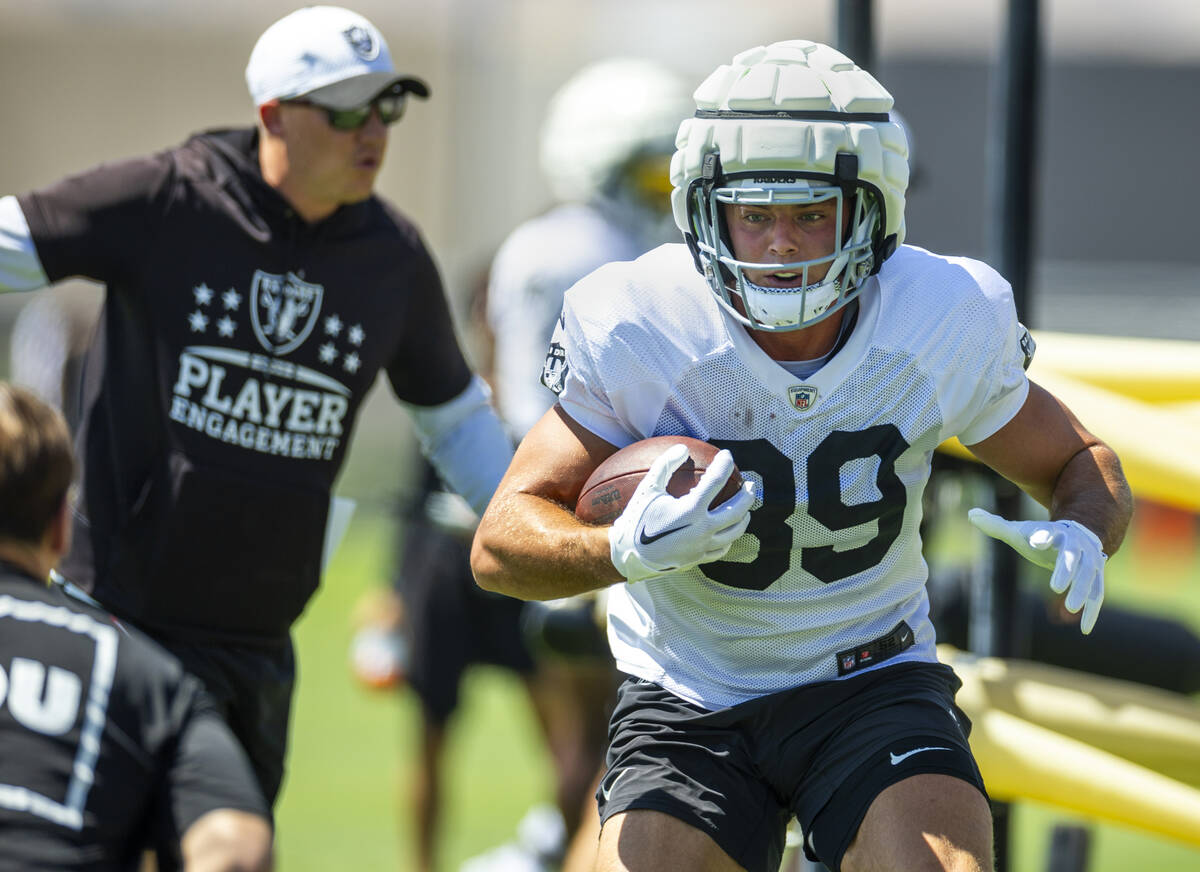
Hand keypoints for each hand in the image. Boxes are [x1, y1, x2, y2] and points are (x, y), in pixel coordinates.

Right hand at [609, 443, 753, 583]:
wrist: (628, 554)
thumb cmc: (636, 519)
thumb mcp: (647, 488)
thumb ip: (665, 465)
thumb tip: (682, 448)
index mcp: (690, 510)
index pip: (716, 481)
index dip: (724, 465)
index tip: (728, 456)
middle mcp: (702, 529)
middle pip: (737, 509)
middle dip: (747, 494)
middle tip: (749, 484)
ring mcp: (703, 546)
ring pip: (735, 531)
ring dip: (744, 517)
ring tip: (746, 508)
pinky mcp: (699, 559)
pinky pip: (723, 548)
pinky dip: (730, 537)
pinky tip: (728, 531)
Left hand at [967, 507, 1106, 633]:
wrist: (1078, 533)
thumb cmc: (1041, 536)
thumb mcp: (1019, 530)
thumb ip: (996, 525)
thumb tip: (971, 514)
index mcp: (1055, 532)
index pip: (1049, 533)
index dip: (1044, 536)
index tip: (1037, 541)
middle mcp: (1076, 545)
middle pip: (1073, 556)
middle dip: (1066, 570)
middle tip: (1056, 587)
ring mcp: (1090, 560)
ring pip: (1089, 576)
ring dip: (1082, 591)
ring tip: (1070, 608)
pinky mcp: (1097, 576)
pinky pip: (1098, 594)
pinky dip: (1093, 611)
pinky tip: (1085, 629)